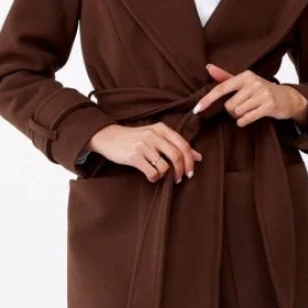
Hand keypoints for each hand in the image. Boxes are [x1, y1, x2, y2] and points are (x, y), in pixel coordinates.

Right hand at [85, 123, 202, 183]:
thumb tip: (198, 156)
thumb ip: (176, 144)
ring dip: (165, 176)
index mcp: (161, 129)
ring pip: (165, 166)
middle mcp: (154, 135)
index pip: (183, 145)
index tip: (190, 172)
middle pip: (177, 156)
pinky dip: (154, 178)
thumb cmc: (135, 138)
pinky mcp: (134, 156)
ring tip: (160, 176)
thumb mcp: (156, 136)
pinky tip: (150, 177)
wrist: (109, 137)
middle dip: (181, 171)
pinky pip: (151, 172)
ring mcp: (143, 145)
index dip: (190, 161)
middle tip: (179, 179)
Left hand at [192, 63, 307, 127]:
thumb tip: (208, 67)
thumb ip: (225, 77)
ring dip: (239, 116)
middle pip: (229, 105)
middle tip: (242, 107)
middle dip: (232, 111)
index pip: (221, 88)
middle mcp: (253, 82)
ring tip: (249, 111)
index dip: (208, 100)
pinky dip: (243, 122)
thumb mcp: (245, 81)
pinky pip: (247, 118)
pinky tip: (247, 119)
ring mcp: (262, 94)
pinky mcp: (269, 106)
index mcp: (245, 76)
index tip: (197, 110)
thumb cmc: (261, 90)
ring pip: (237, 112)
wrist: (287, 97)